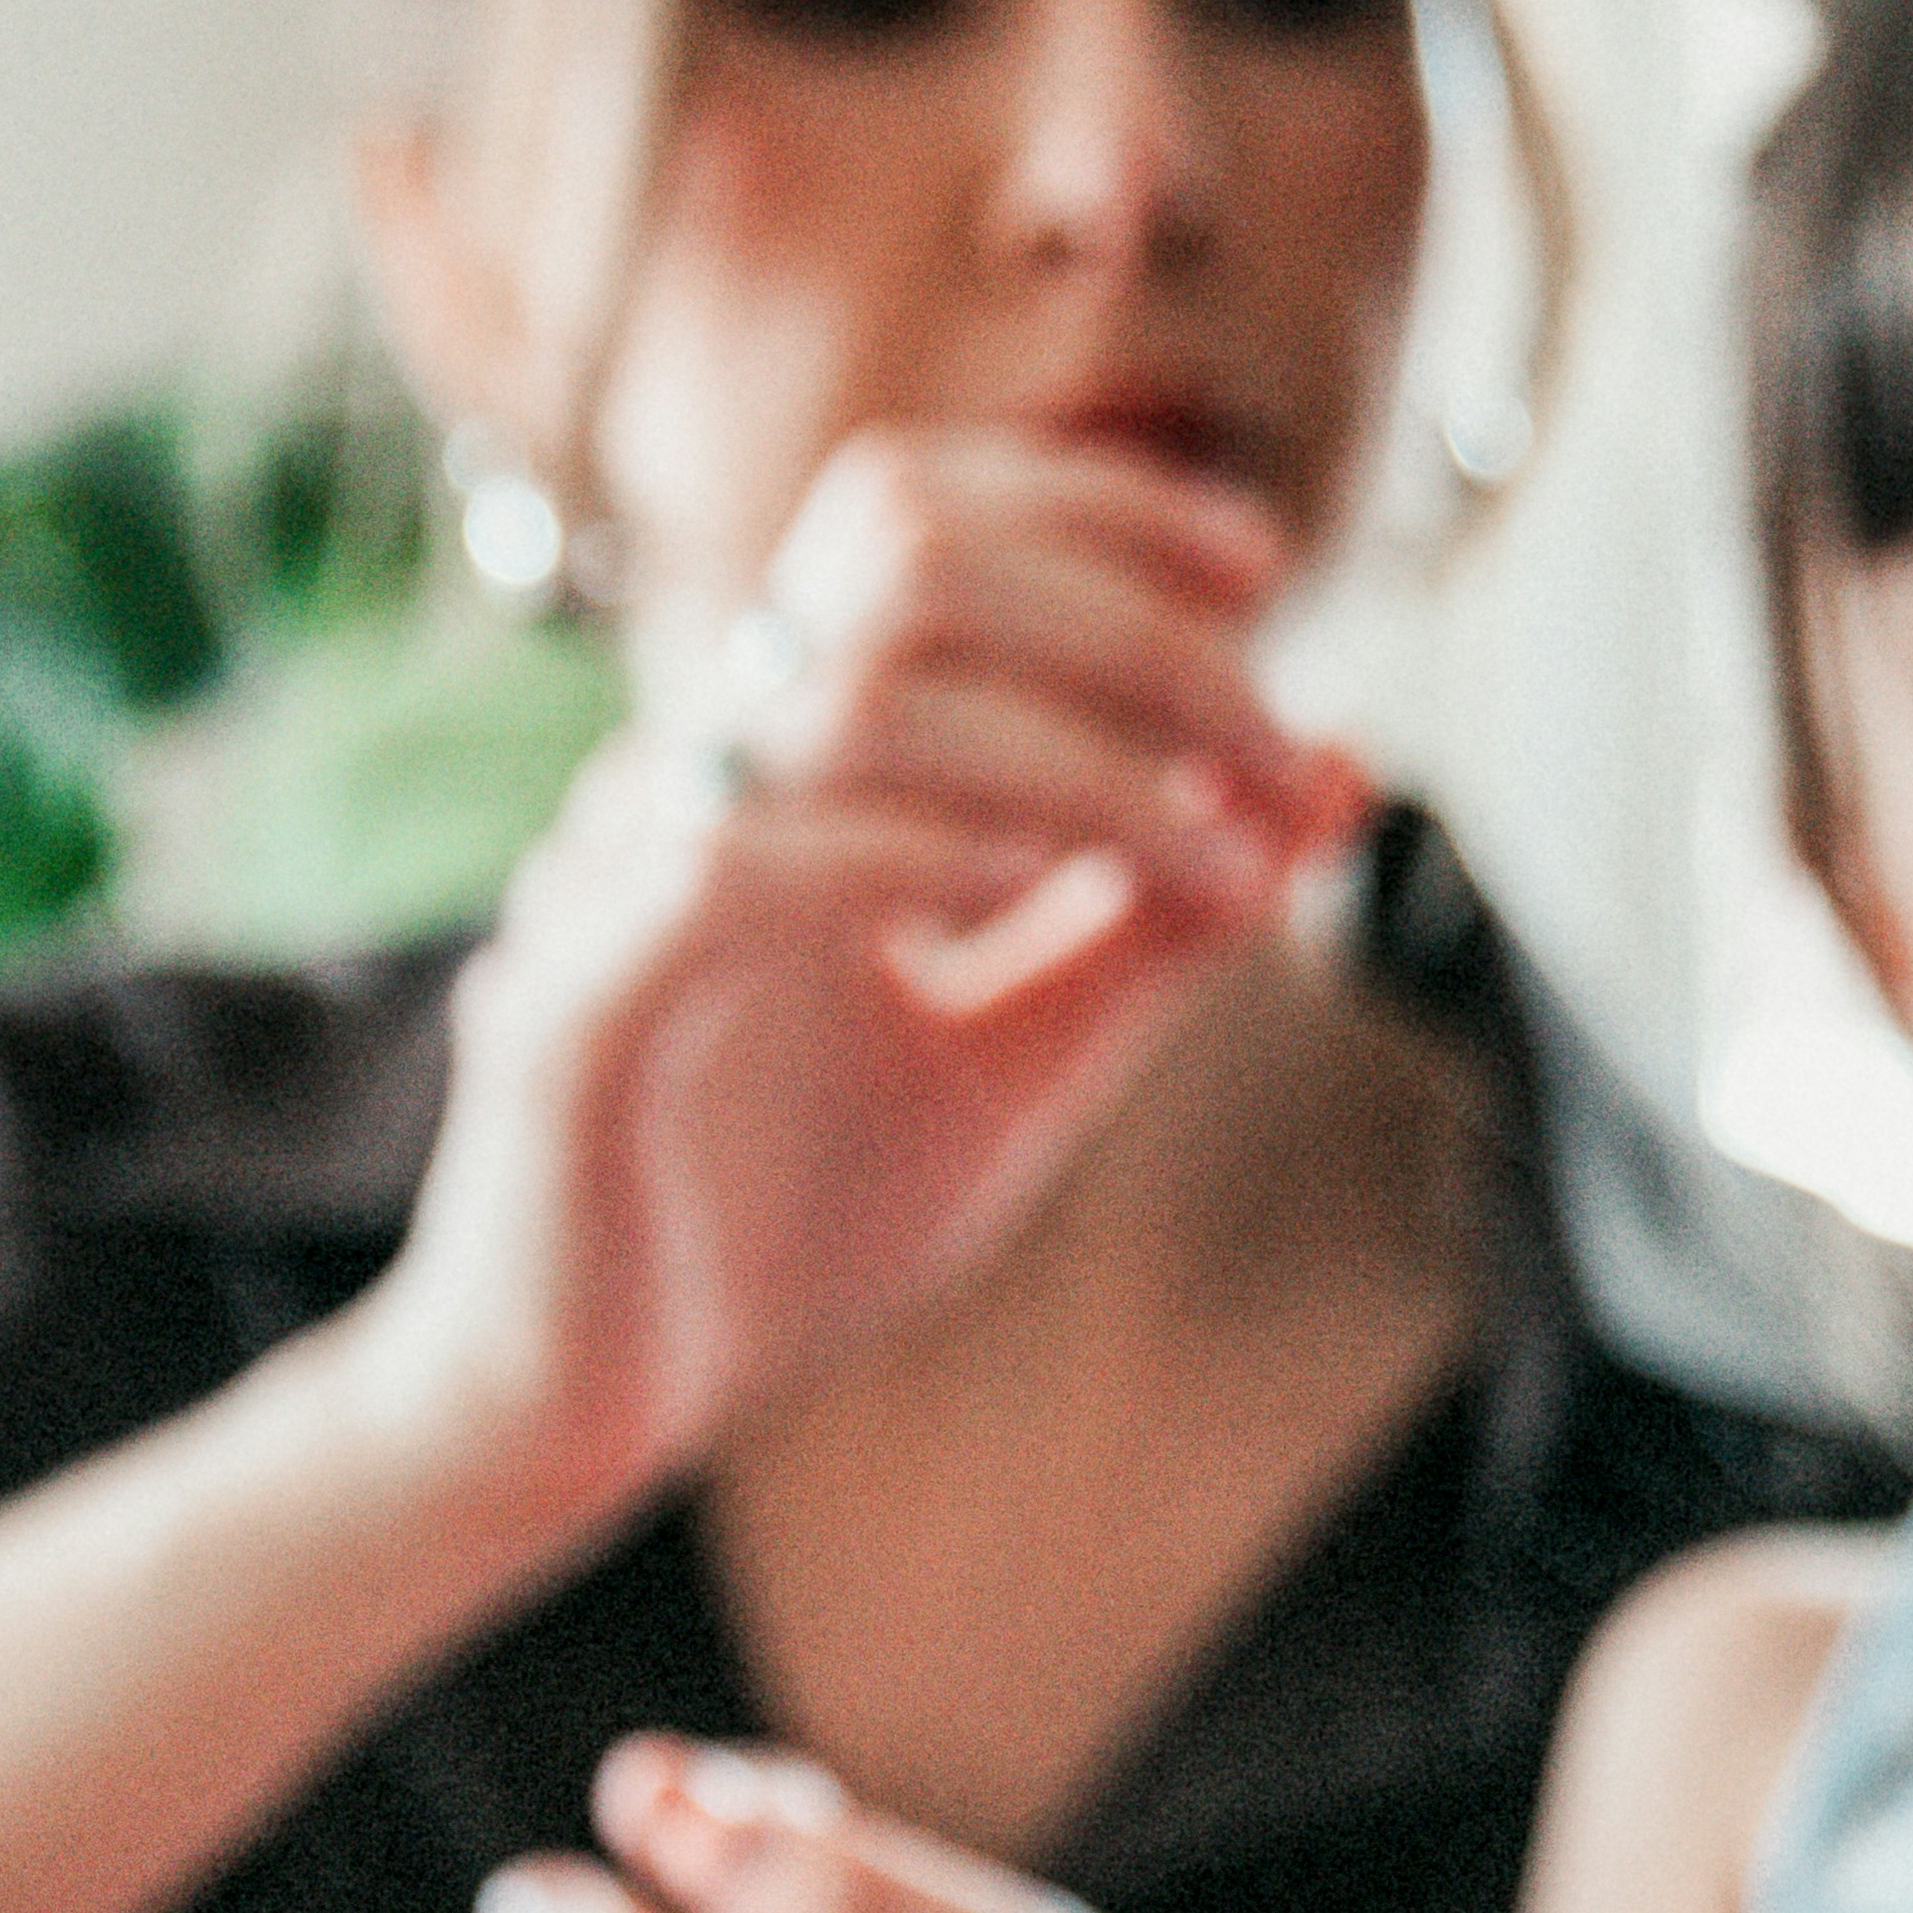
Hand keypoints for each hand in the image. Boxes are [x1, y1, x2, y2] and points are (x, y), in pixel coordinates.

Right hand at [340, 431, 1379, 1538]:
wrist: (593, 1402)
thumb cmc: (781, 1223)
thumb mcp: (1019, 1059)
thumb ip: (1163, 925)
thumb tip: (1338, 769)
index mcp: (787, 761)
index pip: (919, 516)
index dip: (1097, 510)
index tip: (1263, 574)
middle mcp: (697, 774)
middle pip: (905, 556)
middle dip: (1128, 627)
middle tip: (1270, 748)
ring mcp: (623, 873)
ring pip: (851, 694)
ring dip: (1071, 759)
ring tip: (1200, 856)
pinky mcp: (574, 1005)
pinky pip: (732, 865)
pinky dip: (902, 859)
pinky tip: (1014, 901)